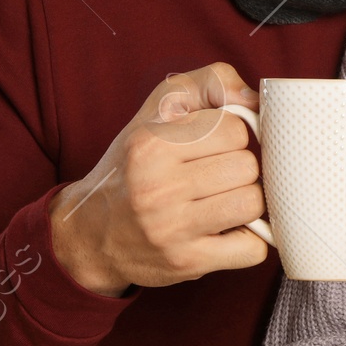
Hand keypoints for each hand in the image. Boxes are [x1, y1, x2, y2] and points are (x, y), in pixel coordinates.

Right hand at [49, 62, 269, 295]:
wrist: (90, 233)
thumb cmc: (136, 163)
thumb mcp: (160, 108)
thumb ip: (210, 83)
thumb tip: (254, 97)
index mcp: (152, 144)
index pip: (234, 129)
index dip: (230, 135)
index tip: (211, 145)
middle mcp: (157, 187)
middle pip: (247, 167)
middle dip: (238, 168)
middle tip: (215, 175)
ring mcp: (171, 229)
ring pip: (252, 204)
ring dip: (245, 202)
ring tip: (222, 200)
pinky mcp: (186, 263)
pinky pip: (252, 249)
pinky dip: (249, 240)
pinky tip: (227, 231)